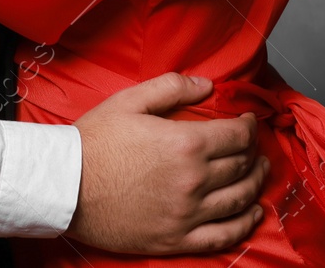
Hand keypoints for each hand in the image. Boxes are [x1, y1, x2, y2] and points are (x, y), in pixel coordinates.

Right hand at [67, 73, 268, 254]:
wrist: (65, 186)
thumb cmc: (94, 142)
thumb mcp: (129, 101)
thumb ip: (172, 87)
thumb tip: (207, 85)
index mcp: (185, 144)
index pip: (237, 135)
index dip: (249, 126)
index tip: (248, 122)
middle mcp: (193, 180)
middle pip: (241, 165)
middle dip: (253, 152)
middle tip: (252, 145)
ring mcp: (187, 213)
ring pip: (239, 200)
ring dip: (256, 184)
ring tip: (259, 173)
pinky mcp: (177, 239)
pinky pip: (223, 236)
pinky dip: (245, 225)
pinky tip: (253, 214)